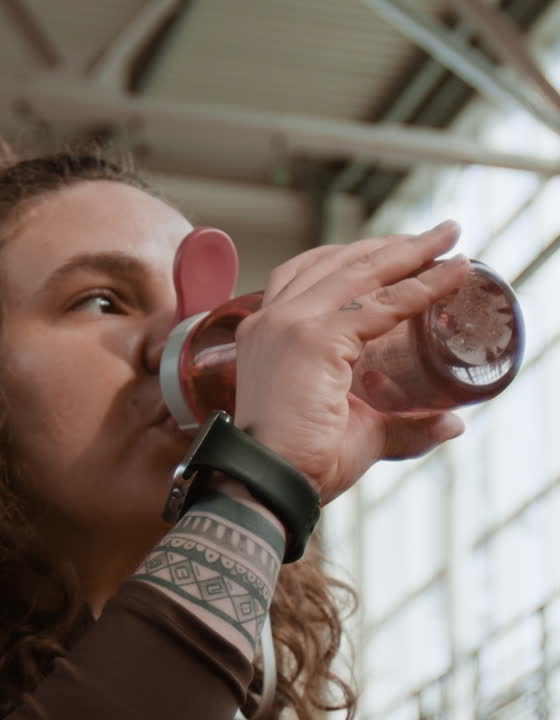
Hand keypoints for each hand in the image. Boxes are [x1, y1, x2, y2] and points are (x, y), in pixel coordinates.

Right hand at [232, 221, 468, 503]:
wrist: (268, 485)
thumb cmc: (302, 464)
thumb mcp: (358, 433)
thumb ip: (400, 425)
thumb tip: (449, 424)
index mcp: (268, 332)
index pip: (314, 275)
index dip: (360, 260)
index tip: (402, 252)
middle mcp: (272, 319)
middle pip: (337, 261)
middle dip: (391, 244)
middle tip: (437, 234)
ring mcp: (290, 324)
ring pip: (360, 273)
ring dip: (410, 251)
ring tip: (448, 237)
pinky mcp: (313, 338)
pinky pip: (380, 304)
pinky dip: (421, 287)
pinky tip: (450, 276)